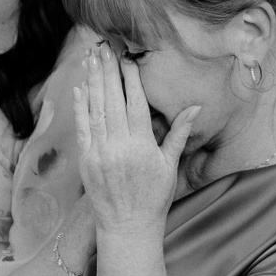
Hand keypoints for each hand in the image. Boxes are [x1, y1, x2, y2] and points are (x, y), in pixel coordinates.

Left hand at [74, 43, 196, 239]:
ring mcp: (99, 153)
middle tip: (104, 47)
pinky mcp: (85, 161)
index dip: (131, 78)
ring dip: (92, 82)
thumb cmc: (153, 197)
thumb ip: (178, 133)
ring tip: (91, 58)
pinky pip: (81, 128)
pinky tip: (80, 87)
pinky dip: (80, 106)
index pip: (136, 103)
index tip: (127, 57)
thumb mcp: (169, 165)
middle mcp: (119, 146)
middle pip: (112, 100)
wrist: (127, 227)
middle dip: (108, 71)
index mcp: (142, 145)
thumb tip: (196, 107)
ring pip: (95, 109)